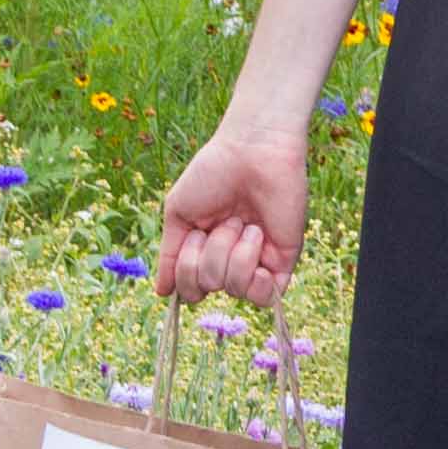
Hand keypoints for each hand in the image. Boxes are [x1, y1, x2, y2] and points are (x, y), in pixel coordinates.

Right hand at [157, 120, 309, 310]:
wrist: (252, 152)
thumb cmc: (213, 174)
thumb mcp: (179, 214)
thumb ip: (170, 255)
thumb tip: (164, 293)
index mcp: (205, 249)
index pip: (190, 289)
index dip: (185, 271)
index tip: (194, 235)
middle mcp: (230, 259)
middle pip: (208, 288)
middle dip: (210, 254)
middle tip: (226, 220)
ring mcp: (258, 261)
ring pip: (234, 290)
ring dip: (234, 255)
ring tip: (246, 225)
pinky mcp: (284, 260)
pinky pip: (266, 296)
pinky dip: (256, 281)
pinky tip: (258, 254)